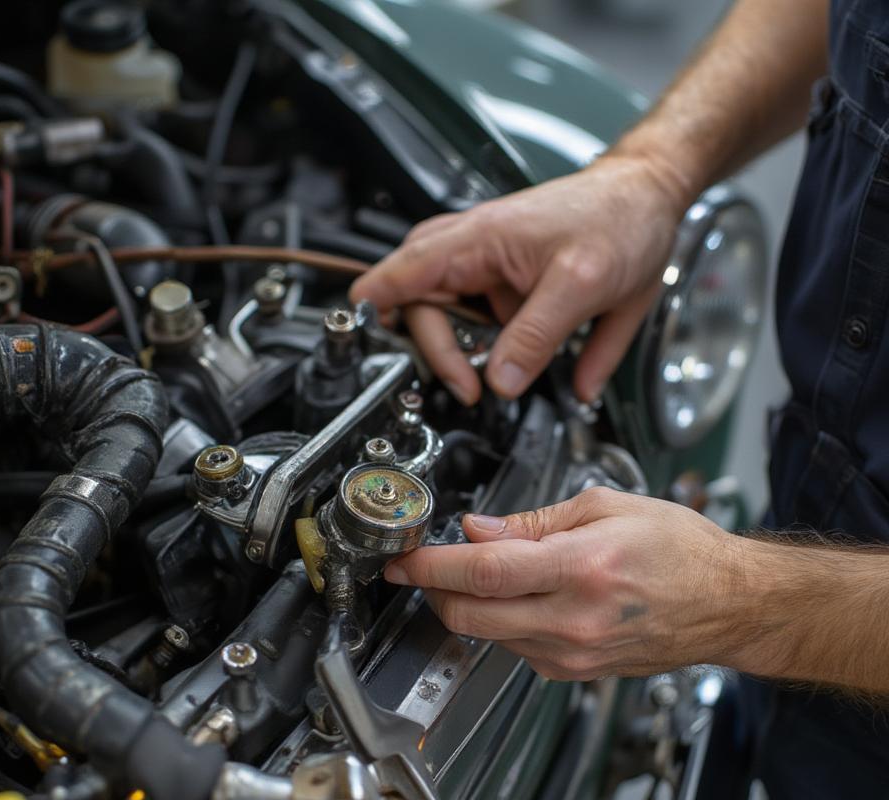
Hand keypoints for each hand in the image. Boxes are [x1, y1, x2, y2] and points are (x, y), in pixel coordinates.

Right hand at [349, 154, 686, 404]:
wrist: (652, 198)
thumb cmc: (620, 218)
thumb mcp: (584, 284)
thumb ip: (538, 336)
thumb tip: (501, 381)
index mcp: (481, 239)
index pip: (406, 271)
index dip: (379, 303)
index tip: (362, 331)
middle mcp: (474, 251)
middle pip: (422, 305)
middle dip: (439, 351)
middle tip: (468, 387)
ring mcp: (489, 269)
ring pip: (449, 317)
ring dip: (461, 351)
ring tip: (487, 376)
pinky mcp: (506, 288)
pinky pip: (484, 325)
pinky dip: (491, 349)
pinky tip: (519, 363)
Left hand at [383, 488, 742, 680]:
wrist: (728, 604)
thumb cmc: (682, 551)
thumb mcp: (607, 508)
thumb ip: (533, 520)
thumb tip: (479, 529)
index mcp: (583, 569)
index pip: (483, 571)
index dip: (431, 565)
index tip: (403, 559)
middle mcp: (574, 620)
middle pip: (469, 614)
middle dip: (433, 590)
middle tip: (423, 567)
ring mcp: (572, 654)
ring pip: (486, 634)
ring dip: (467, 605)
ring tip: (484, 573)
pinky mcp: (572, 672)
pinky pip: (514, 648)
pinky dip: (501, 622)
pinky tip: (521, 598)